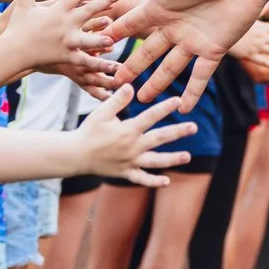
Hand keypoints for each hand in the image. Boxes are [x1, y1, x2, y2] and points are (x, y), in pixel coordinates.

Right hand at [0, 0, 120, 94]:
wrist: (10, 52)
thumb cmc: (17, 27)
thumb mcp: (23, 4)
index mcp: (57, 10)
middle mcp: (64, 25)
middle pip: (88, 11)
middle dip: (106, 0)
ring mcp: (66, 42)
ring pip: (89, 39)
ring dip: (103, 36)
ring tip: (116, 35)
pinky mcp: (66, 57)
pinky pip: (85, 60)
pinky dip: (98, 63)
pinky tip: (113, 65)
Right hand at [74, 85, 196, 186]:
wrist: (75, 155)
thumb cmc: (89, 131)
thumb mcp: (101, 112)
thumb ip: (117, 100)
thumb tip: (131, 86)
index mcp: (127, 130)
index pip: (150, 117)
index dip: (165, 108)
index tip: (179, 100)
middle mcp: (132, 146)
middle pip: (159, 138)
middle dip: (178, 132)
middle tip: (194, 127)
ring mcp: (129, 161)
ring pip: (155, 161)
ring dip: (172, 159)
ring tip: (188, 156)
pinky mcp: (125, 173)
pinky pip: (141, 179)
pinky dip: (153, 181)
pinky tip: (167, 182)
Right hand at [108, 0, 268, 107]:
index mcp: (161, 9)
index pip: (132, 27)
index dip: (114, 38)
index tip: (92, 51)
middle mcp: (174, 28)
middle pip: (148, 53)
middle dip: (131, 69)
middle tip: (113, 85)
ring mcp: (194, 41)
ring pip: (170, 68)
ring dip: (157, 85)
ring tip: (141, 101)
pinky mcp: (214, 49)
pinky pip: (201, 76)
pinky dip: (193, 93)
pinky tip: (184, 109)